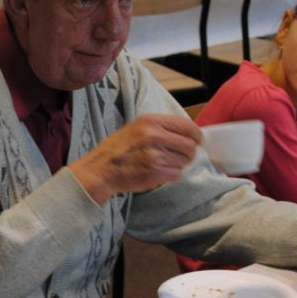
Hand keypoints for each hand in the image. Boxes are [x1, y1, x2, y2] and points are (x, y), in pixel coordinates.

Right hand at [69, 113, 201, 204]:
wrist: (100, 169)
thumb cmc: (118, 149)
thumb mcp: (137, 128)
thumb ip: (161, 128)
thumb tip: (189, 133)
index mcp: (150, 121)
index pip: (187, 126)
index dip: (196, 136)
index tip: (196, 141)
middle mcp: (153, 136)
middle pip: (190, 145)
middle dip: (189, 153)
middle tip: (179, 157)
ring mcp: (154, 155)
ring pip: (184, 161)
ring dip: (177, 165)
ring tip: (161, 165)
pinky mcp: (154, 172)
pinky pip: (177, 174)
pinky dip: (171, 176)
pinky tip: (158, 173)